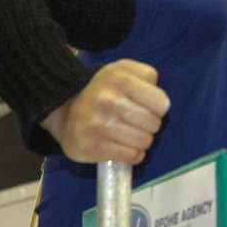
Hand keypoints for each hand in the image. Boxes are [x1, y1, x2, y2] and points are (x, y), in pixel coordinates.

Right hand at [40, 59, 170, 164]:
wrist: (64, 108)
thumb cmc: (104, 89)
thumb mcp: (124, 69)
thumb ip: (147, 75)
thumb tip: (161, 101)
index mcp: (120, 79)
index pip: (162, 103)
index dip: (158, 107)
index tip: (147, 107)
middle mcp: (109, 101)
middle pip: (154, 124)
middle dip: (149, 125)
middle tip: (135, 121)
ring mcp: (99, 125)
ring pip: (144, 142)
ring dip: (140, 141)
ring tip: (128, 133)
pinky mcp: (92, 147)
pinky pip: (131, 156)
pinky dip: (132, 154)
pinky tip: (123, 146)